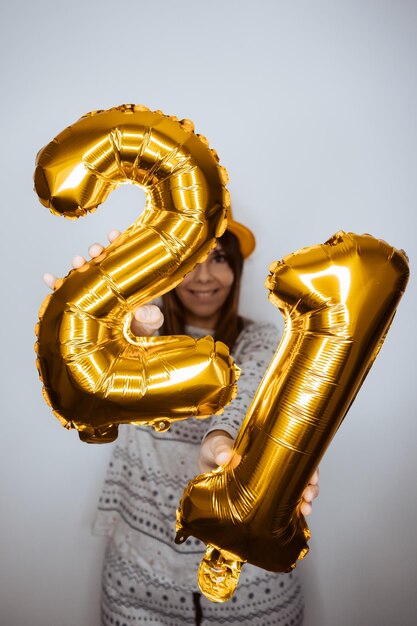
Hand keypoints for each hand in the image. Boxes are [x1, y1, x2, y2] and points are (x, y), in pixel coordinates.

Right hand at [43, 229, 163, 336]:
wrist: (131, 344)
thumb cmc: (144, 326)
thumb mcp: (153, 320)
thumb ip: (152, 316)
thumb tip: (142, 312)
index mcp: (129, 278)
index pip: (123, 256)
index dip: (118, 242)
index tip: (114, 234)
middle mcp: (110, 280)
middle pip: (101, 260)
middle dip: (97, 251)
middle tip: (96, 251)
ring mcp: (95, 290)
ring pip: (84, 272)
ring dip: (78, 264)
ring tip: (76, 262)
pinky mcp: (82, 303)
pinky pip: (66, 292)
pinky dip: (56, 284)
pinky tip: (49, 279)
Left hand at [198, 430, 319, 516]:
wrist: (207, 463)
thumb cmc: (216, 448)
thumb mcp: (217, 444)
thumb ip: (220, 448)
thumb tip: (225, 456)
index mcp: (269, 448)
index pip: (297, 454)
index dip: (309, 465)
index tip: (313, 475)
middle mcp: (275, 466)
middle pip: (302, 475)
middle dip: (311, 486)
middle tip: (308, 495)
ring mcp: (270, 482)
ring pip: (296, 491)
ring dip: (304, 501)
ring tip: (305, 509)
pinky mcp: (262, 498)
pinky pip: (282, 506)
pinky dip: (292, 513)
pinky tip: (298, 520)